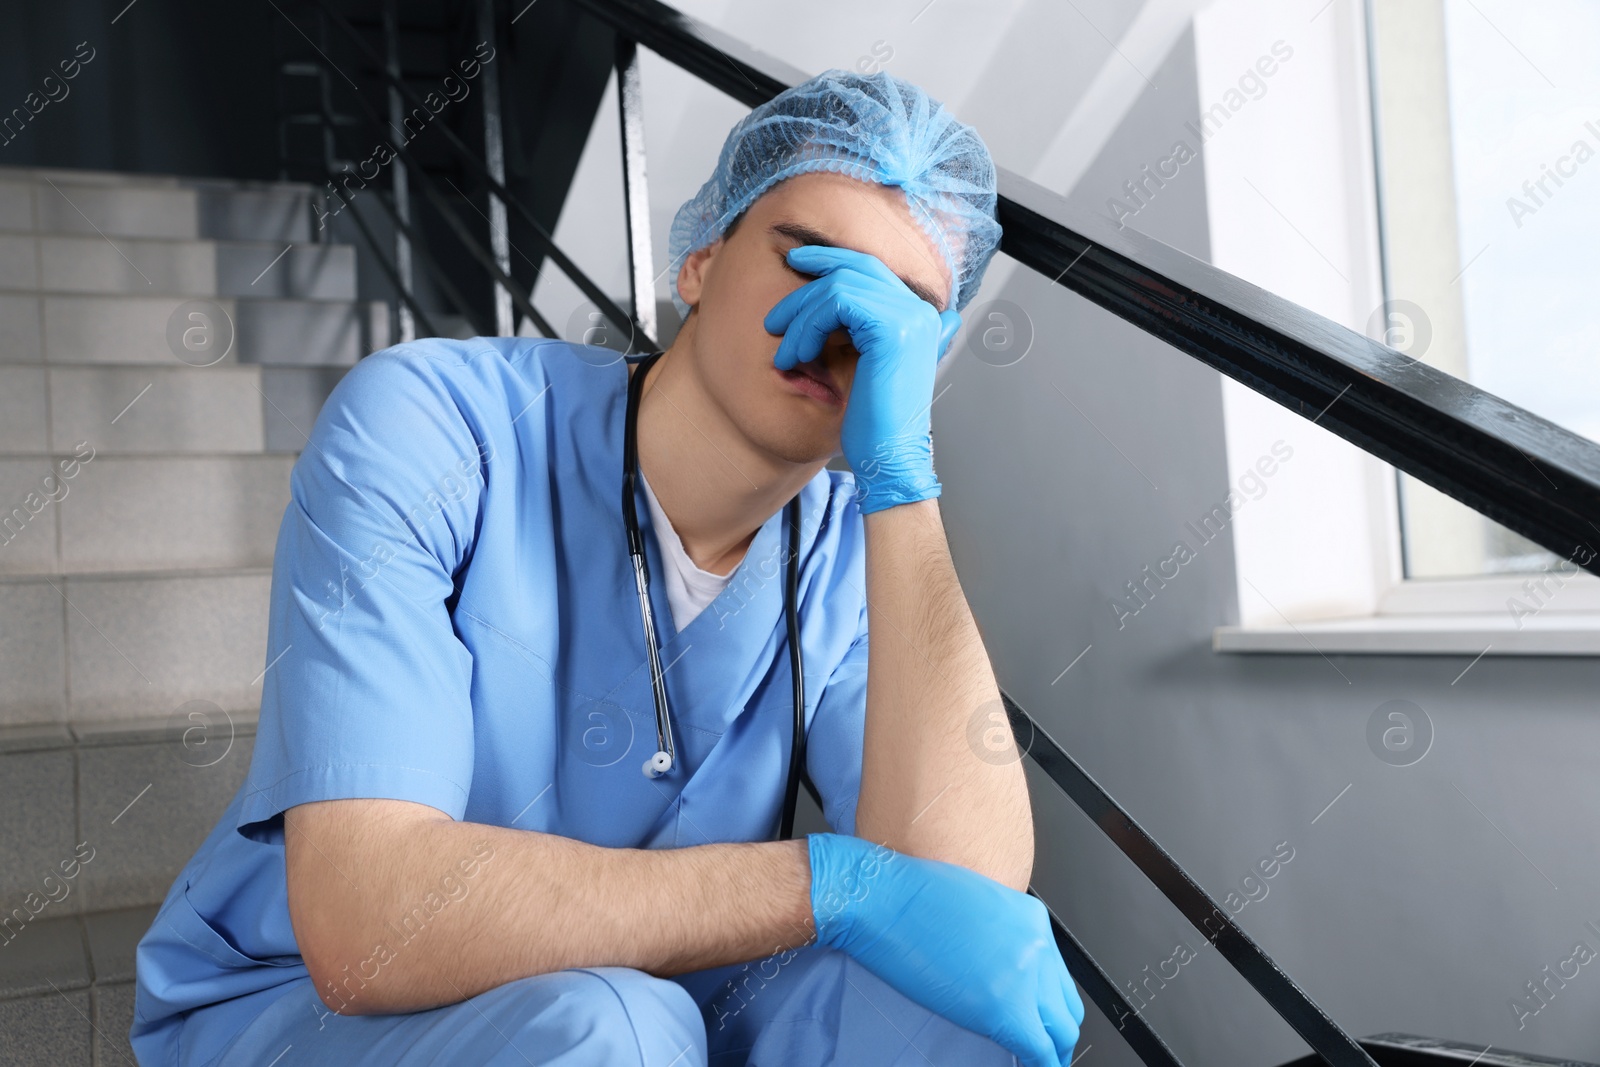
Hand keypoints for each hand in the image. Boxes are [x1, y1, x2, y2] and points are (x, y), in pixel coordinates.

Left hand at [764, 246, 961, 514]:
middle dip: (809, 280)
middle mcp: (920, 310)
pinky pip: (837, 302)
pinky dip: (808, 326)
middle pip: (855, 267)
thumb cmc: (874, 423)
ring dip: (801, 317)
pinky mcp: (891, 327)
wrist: (888, 457)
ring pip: (839, 285)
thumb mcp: (865, 366)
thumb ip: (861, 332)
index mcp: (919, 317)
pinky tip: (799, 356)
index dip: (831, 260)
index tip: (796, 263)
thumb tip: (839, 313)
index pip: (871, 269)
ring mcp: (909, 316)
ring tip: (785, 354)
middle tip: (776, 315)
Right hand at [807, 832, 1083, 1066]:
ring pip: (1061, 1030)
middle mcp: (1037, 946)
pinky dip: (1040, 1064)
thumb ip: (998, 940)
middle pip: (1067, 1005)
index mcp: (1031, 920)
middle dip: (1058, 1032)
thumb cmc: (908, 897)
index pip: (1058, 975)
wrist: (883, 899)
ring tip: (1038, 1062)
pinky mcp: (1006, 1007)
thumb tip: (997, 970)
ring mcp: (1025, 976)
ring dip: (1051, 1050)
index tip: (1041, 1019)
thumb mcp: (972, 906)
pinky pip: (1039, 1049)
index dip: (1049, 1004)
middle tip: (1046, 1049)